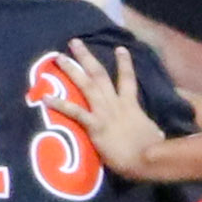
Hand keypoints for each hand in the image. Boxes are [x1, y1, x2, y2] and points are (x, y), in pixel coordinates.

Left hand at [41, 41, 171, 179]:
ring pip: (86, 85)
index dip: (125, 63)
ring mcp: (105, 113)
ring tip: (58, 57)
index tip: (120, 48)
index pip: (128, 80)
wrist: (149, 159)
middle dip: (86, 57)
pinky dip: (60, 105)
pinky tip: (45, 99)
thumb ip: (151, 129)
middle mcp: (116, 104)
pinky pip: (75, 112)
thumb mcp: (155, 134)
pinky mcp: (96, 126)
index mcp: (131, 105)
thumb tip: (156, 133)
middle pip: (100, 74)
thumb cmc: (153, 150)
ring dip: (72, 70)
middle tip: (74, 42)